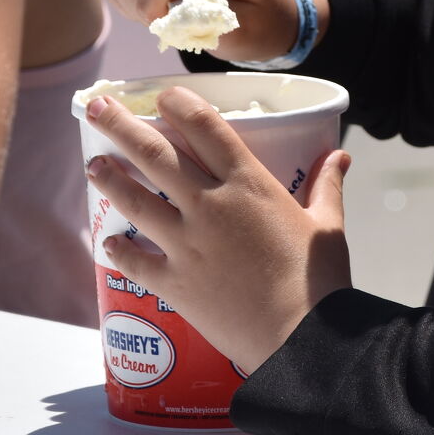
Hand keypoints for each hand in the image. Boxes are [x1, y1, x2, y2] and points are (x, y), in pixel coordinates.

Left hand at [82, 86, 351, 369]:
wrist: (301, 339)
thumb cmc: (320, 282)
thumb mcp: (329, 226)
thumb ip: (327, 185)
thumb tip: (340, 155)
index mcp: (248, 184)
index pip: (206, 127)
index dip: (179, 104)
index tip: (163, 95)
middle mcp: (210, 205)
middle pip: (156, 154)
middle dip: (121, 126)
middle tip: (98, 108)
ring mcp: (187, 243)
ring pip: (135, 199)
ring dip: (110, 178)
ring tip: (94, 165)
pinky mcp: (175, 282)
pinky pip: (136, 260)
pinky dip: (119, 249)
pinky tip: (109, 242)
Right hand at [104, 0, 316, 61]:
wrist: (267, 6)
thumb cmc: (258, 21)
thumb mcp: (245, 33)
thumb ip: (211, 25)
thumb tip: (172, 17)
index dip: (153, 5)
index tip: (166, 29)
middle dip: (141, 4)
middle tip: (166, 25)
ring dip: (134, 0)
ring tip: (164, 16)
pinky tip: (156, 4)